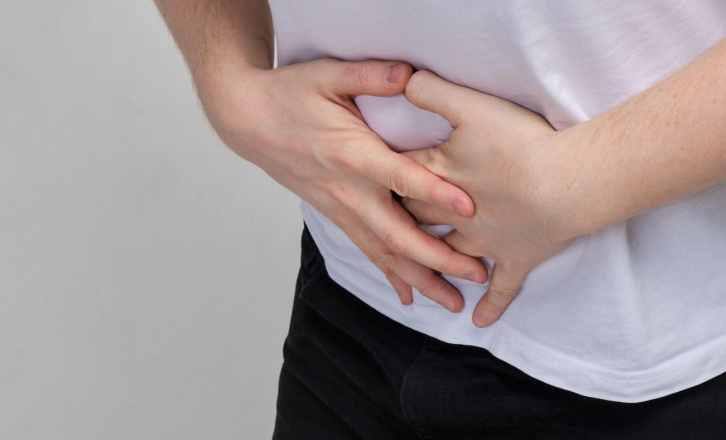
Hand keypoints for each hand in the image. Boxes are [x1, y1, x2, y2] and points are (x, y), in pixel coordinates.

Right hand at [196, 59, 487, 310]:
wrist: (249, 121)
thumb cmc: (288, 96)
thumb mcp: (327, 74)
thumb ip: (370, 75)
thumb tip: (409, 74)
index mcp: (352, 155)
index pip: (400, 178)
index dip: (435, 193)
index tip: (470, 208)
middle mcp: (348, 190)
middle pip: (397, 235)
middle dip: (439, 260)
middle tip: (476, 275)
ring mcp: (341, 208)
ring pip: (383, 254)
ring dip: (419, 279)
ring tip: (451, 302)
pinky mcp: (336, 214)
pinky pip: (366, 251)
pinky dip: (389, 275)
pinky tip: (407, 296)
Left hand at [401, 71, 577, 325]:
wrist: (566, 182)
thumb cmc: (520, 142)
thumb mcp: (471, 106)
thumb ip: (433, 91)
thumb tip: (403, 80)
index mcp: (438, 179)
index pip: (398, 179)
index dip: (380, 178)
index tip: (362, 180)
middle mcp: (453, 216)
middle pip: (414, 221)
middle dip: (397, 224)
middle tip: (383, 225)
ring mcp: (483, 242)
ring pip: (449, 257)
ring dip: (435, 266)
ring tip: (421, 274)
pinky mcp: (515, 258)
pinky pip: (500, 288)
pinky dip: (490, 305)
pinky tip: (478, 321)